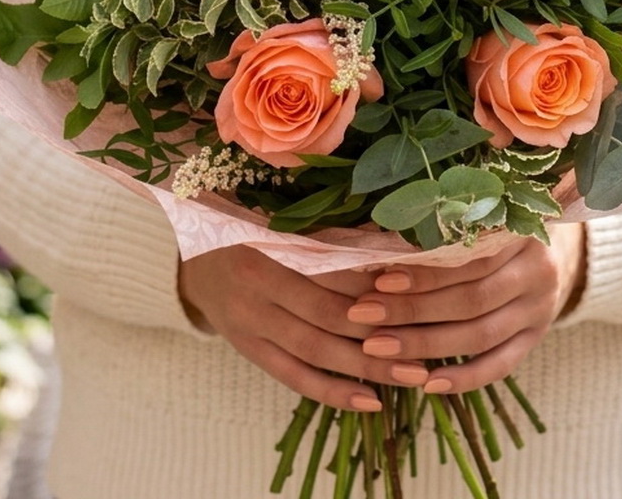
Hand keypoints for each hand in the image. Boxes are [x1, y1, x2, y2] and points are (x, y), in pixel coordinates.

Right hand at [177, 246, 436, 411]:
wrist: (195, 257)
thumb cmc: (252, 229)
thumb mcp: (285, 221)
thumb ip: (331, 233)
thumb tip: (393, 244)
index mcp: (272, 245)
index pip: (334, 271)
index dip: (376, 285)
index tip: (420, 294)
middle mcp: (260, 285)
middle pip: (329, 314)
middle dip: (380, 332)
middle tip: (427, 345)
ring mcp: (252, 322)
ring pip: (316, 351)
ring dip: (367, 367)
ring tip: (411, 375)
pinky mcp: (249, 349)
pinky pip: (293, 377)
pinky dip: (332, 392)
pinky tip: (368, 401)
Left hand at [343, 223, 585, 395]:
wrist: (550, 246)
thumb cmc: (493, 224)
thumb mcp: (474, 216)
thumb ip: (434, 228)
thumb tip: (371, 244)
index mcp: (519, 230)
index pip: (467, 258)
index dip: (423, 273)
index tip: (378, 282)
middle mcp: (537, 270)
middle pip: (471, 299)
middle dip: (413, 311)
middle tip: (363, 316)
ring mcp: (541, 308)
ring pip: (481, 335)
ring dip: (427, 345)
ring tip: (379, 347)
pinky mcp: (537, 338)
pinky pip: (500, 365)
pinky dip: (464, 378)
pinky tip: (427, 384)